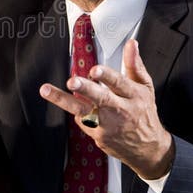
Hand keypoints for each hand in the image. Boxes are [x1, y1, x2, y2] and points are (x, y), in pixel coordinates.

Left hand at [40, 39, 172, 181]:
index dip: (106, 76)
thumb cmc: (144, 113)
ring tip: (46, 90)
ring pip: (83, 111)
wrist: (147, 148)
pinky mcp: (98, 136)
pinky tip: (72, 103)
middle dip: (86, 89)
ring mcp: (108, 125)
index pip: (120, 83)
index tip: (95, 70)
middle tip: (72, 81)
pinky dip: (77, 111)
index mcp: (134, 96)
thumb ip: (135, 65)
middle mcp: (121, 110)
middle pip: (101, 98)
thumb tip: (131, 44)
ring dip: (63, 100)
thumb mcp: (145, 88)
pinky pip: (82, 120)